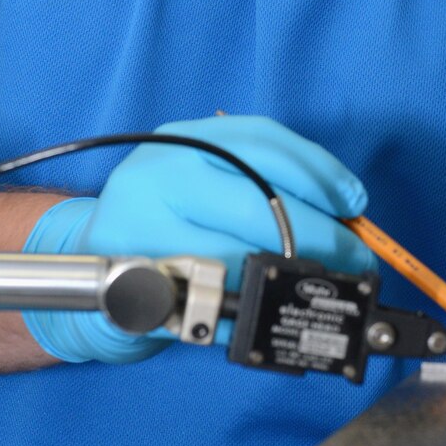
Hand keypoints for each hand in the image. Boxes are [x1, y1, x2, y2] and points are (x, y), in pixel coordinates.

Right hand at [23, 114, 373, 364]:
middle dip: (320, 233)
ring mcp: (144, 232)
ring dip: (291, 274)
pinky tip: (271, 304)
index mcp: (179, 141)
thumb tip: (341, 211)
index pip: (262, 141)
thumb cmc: (162, 221)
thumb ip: (257, 182)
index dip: (319, 171)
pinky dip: (251, 303)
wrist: (91, 263)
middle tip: (353, 257)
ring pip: (239, 253)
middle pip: (258, 200)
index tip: (353, 203)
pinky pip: (213, 297)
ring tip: (320, 283)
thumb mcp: (200, 180)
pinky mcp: (140, 287)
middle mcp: (158, 177)